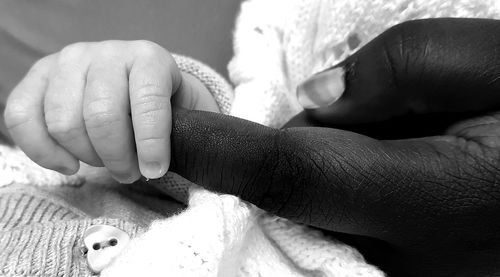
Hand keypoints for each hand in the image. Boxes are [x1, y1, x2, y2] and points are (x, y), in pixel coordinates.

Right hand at [4, 40, 218, 182]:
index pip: (148, 101)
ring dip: (86, 156)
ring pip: (63, 122)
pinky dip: (43, 151)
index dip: (151, 143)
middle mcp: (107, 53)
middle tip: (129, 172)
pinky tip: (69, 165)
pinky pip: (22, 118)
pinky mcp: (39, 76)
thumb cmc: (157, 107)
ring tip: (104, 163)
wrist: (132, 82)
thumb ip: (172, 134)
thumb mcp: (177, 113)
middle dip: (117, 157)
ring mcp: (69, 61)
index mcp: (148, 58)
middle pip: (101, 117)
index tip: (154, 170)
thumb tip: (153, 168)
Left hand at [169, 19, 499, 275]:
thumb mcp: (498, 59)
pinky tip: (378, 161)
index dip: (224, 153)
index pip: (297, 174)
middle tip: (317, 115)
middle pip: (296, 202)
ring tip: (381, 137)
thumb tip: (320, 96)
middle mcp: (411, 255)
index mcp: (436, 197)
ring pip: (317, 216)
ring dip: (313, 171)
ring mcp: (409, 274)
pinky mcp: (408, 272)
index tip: (171, 133)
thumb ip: (399, 69)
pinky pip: (342, 229)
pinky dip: (336, 192)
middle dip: (272, 156)